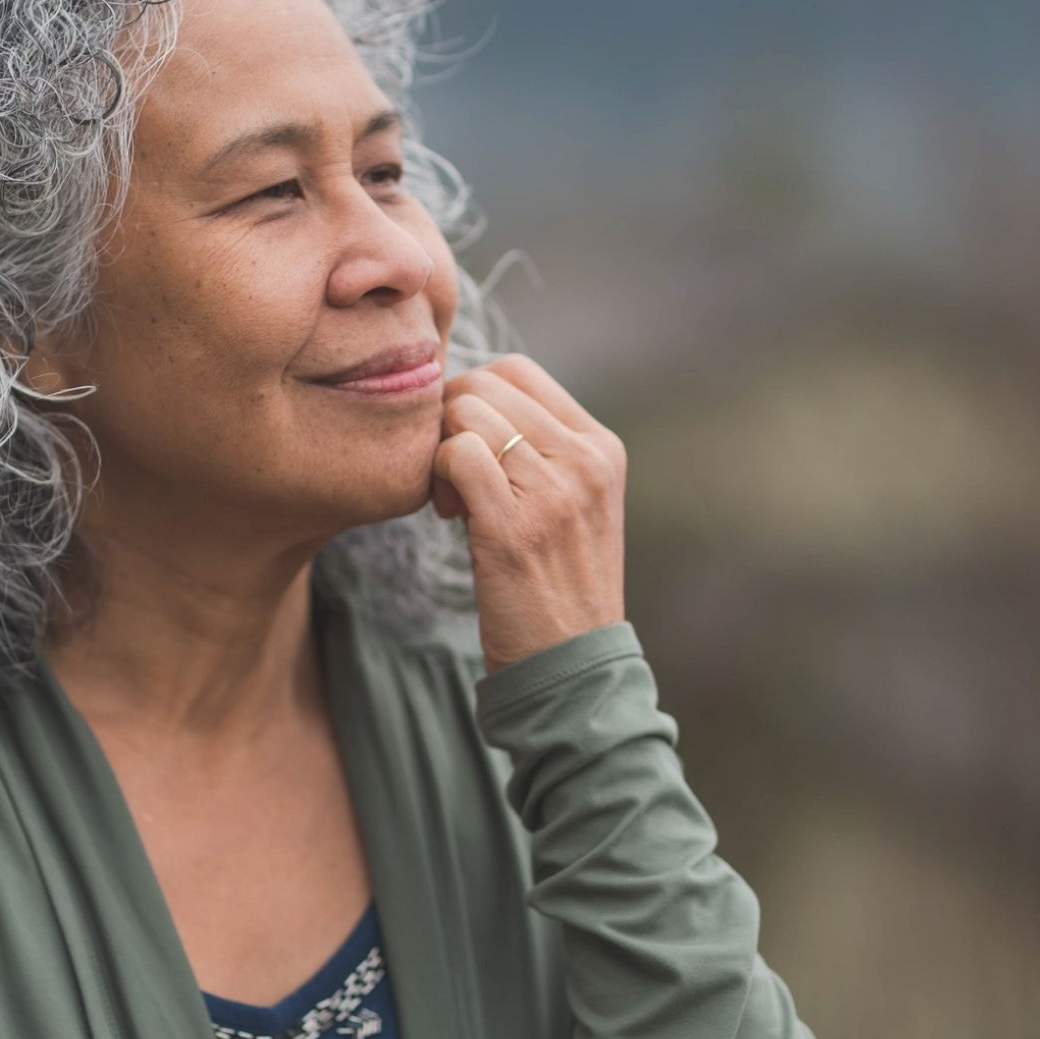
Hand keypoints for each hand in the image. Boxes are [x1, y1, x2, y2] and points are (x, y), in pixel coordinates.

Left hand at [429, 353, 626, 673]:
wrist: (572, 666)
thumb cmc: (557, 585)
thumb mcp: (574, 504)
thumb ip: (541, 449)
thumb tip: (470, 402)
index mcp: (601, 446)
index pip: (518, 372)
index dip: (476, 398)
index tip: (473, 448)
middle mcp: (585, 459)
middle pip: (486, 383)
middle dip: (452, 420)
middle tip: (454, 476)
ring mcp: (555, 490)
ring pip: (467, 413)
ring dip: (442, 450)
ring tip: (454, 500)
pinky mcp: (515, 524)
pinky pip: (456, 454)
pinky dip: (438, 476)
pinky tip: (450, 516)